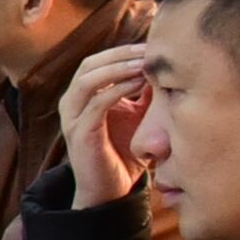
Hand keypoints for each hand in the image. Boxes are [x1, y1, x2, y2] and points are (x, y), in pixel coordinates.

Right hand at [58, 40, 154, 207]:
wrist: (111, 192)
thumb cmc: (124, 154)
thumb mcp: (139, 118)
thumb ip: (146, 95)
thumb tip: (167, 69)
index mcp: (83, 97)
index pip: (98, 61)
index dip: (123, 51)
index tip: (153, 47)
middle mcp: (72, 103)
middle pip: (89, 64)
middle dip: (120, 54)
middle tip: (149, 51)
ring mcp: (72, 118)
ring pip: (87, 80)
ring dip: (117, 68)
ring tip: (144, 65)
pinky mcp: (80, 134)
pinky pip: (96, 104)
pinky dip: (117, 90)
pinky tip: (138, 84)